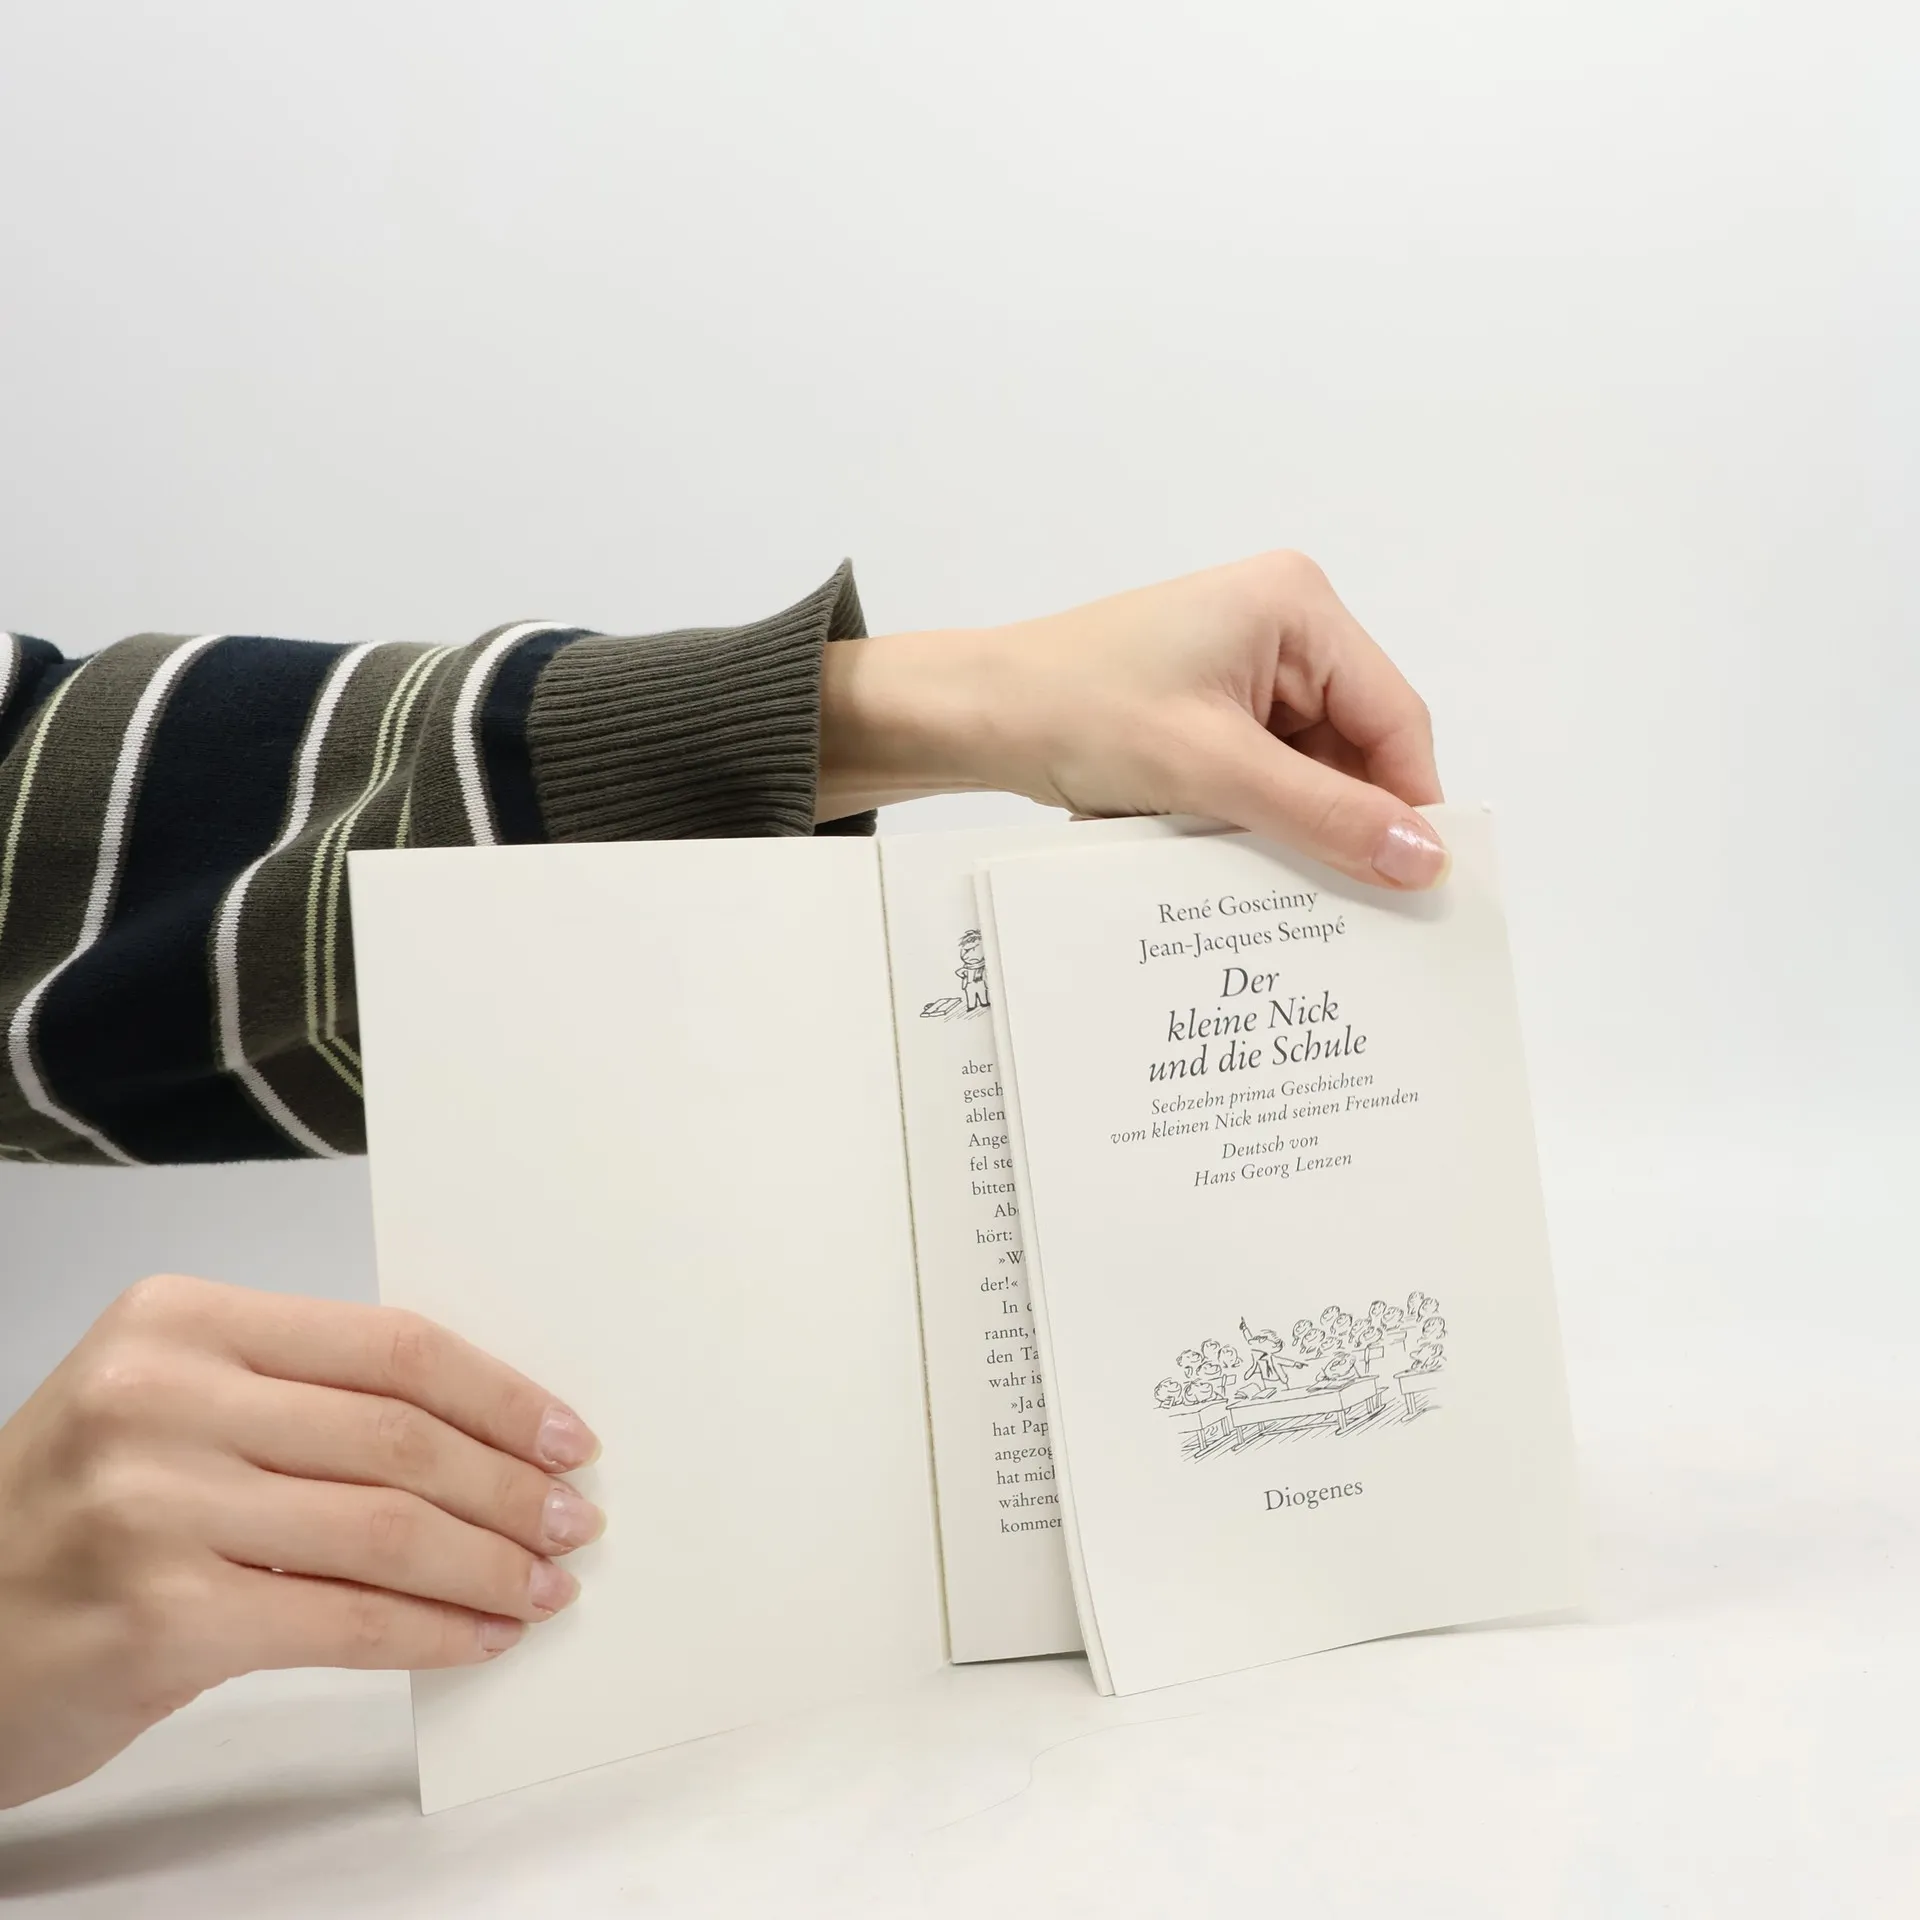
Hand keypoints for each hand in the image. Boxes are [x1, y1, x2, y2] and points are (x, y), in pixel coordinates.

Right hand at [0, 1274, 602, 1808]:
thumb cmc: (70, 1516)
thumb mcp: (167, 1410)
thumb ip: (300, 1399)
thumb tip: (480, 1434)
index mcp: (181, 1321)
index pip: (391, 1346)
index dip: (499, 1395)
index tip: (566, 1434)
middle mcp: (163, 1398)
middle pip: (401, 1436)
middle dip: (512, 1486)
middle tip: (574, 1518)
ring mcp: (156, 1507)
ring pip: (387, 1528)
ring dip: (490, 1565)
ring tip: (543, 1584)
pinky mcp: (160, 1618)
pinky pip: (347, 1620)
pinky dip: (433, 1632)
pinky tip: (479, 1637)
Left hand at [819, 551, 1446, 887]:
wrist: (968, 715)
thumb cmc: (1073, 712)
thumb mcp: (1210, 769)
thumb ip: (1324, 815)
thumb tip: (1425, 860)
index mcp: (1297, 607)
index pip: (1394, 717)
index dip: (1409, 804)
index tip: (1419, 886)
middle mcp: (1282, 626)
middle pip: (1356, 745)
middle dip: (1344, 818)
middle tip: (1352, 906)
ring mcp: (1245, 666)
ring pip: (1309, 768)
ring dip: (1291, 823)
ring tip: (1274, 882)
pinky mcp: (1210, 706)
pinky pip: (1263, 773)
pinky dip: (1251, 816)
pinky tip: (1228, 854)